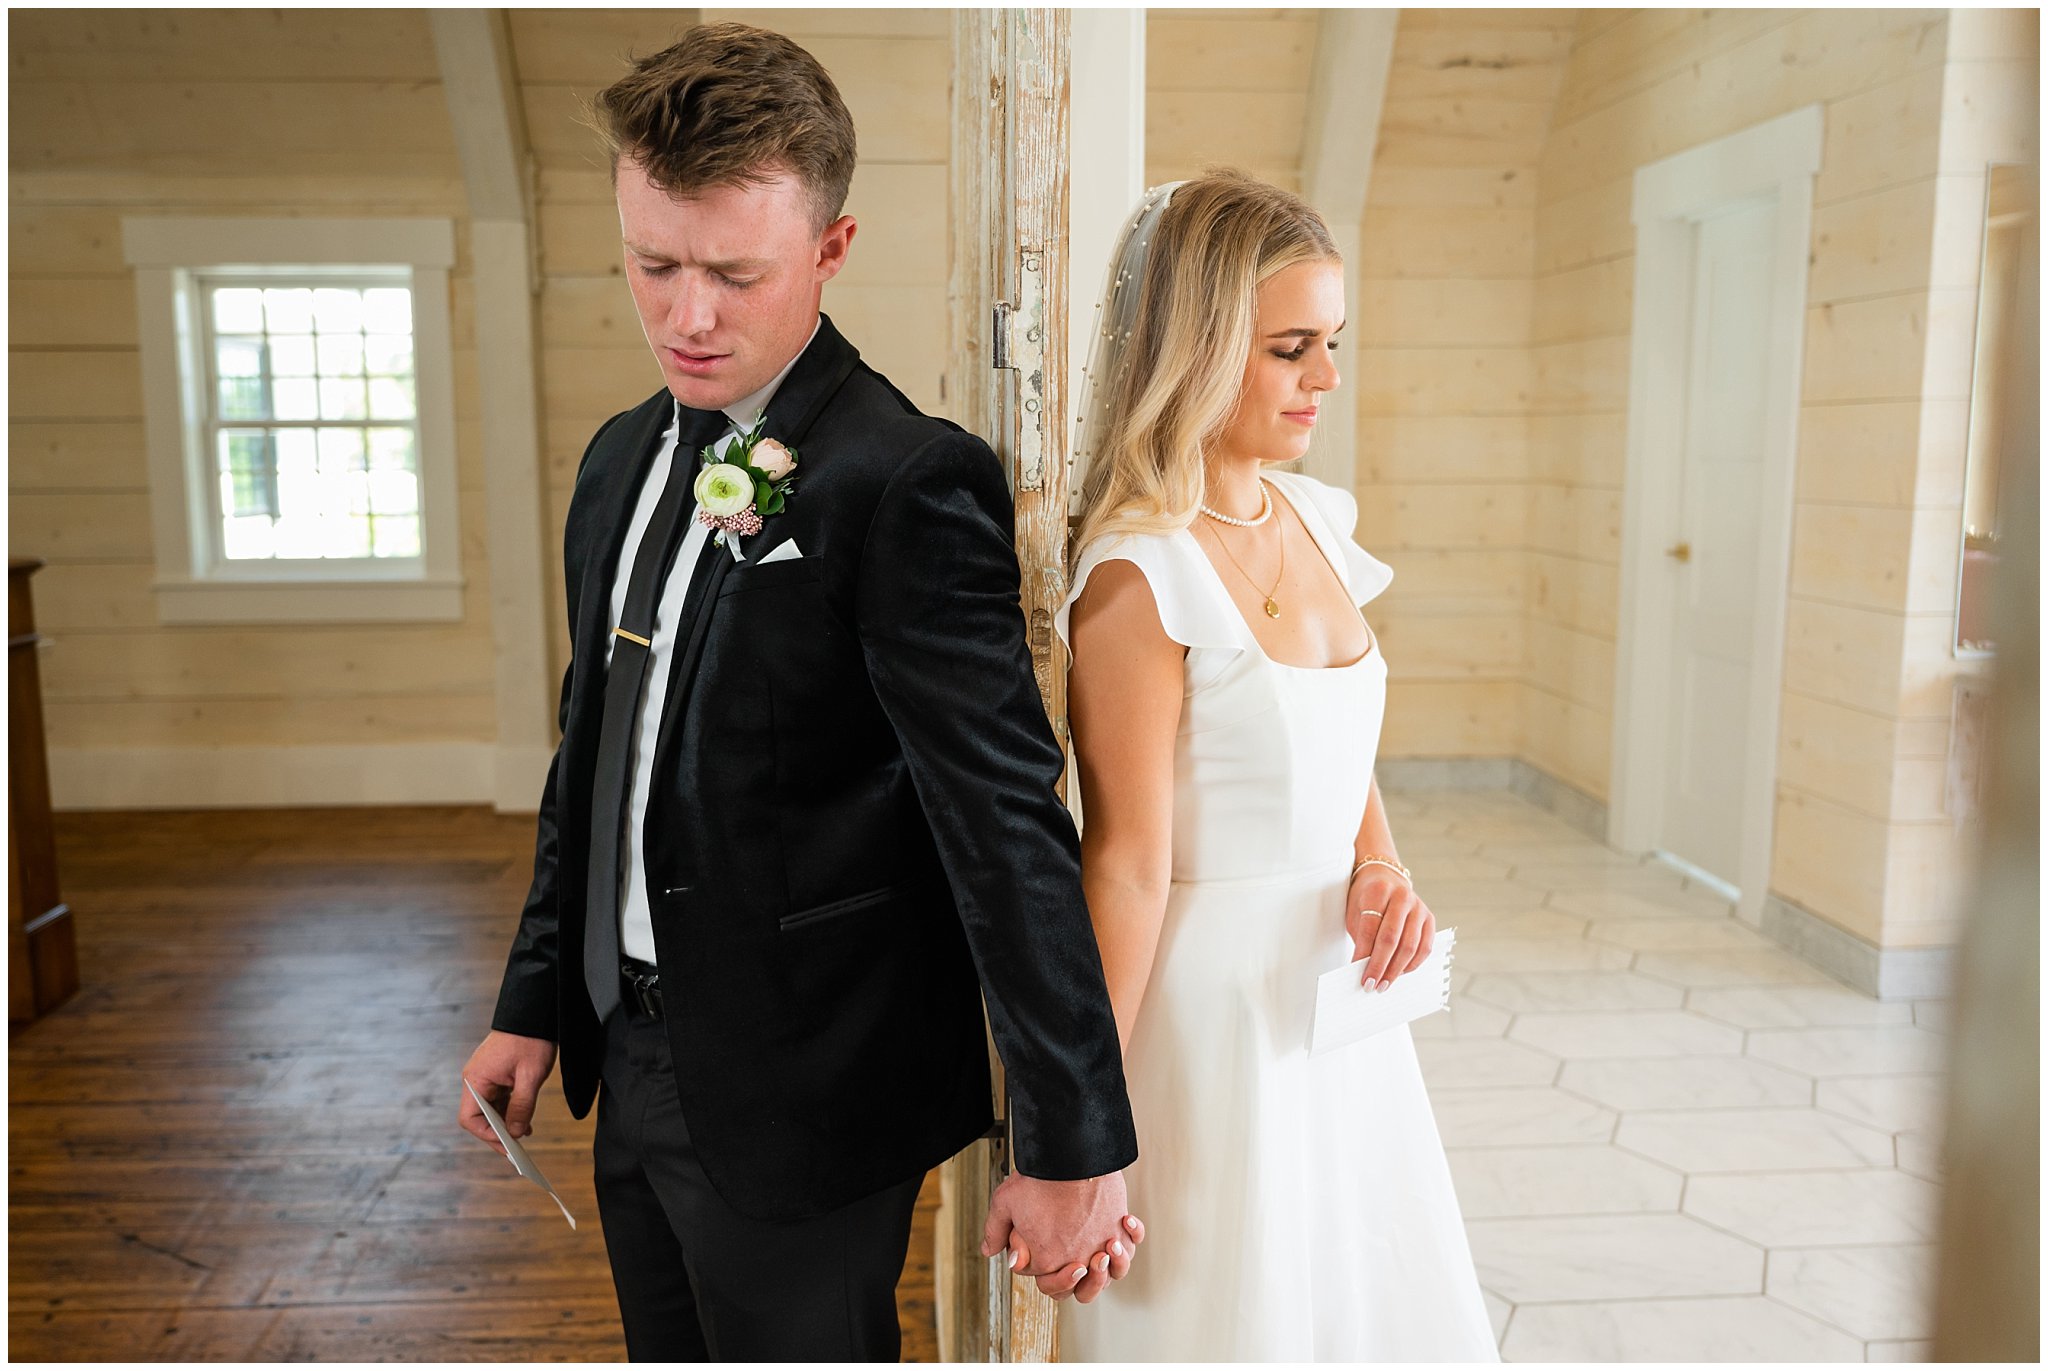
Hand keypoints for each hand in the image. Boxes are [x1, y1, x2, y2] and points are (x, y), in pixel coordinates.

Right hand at [458, 1030, 557, 1156]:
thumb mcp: (530, 1077)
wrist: (534, 1013)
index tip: (507, 1145)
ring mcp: (484, 1077)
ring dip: (505, 1123)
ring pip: (489, 1110)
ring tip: (525, 1134)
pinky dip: (509, 1111)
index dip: (487, 1135)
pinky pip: (497, 1100)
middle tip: (517, 1149)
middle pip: (479, 1117)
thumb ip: (522, 1107)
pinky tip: (525, 1120)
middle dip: (497, 1133)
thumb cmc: (530, 1041)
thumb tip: (517, 1133)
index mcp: (475, 1080)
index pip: (470, 1119)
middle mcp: (475, 1080)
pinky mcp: (495, 1075)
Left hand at [979, 1170, 1143, 1302]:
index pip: (1042, 1279)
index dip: (1035, 1262)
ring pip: (1110, 1275)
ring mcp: (1103, 1245)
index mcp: (1048, 1260)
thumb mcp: (1005, 1202)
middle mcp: (1078, 1259)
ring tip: (1099, 1250)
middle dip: (1067, 1279)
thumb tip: (990, 1249)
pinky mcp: (1119, 1226)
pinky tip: (1123, 1226)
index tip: (1035, 1242)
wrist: (1071, 1154)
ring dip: (1104, 1269)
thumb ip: (996, 1231)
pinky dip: (1131, 1239)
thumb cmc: (1041, 1177)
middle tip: (1069, 1261)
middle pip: (1075, 1290)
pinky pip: (1132, 1244)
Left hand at [1345, 869, 1435, 989]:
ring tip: (1384, 984)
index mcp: (1379, 891)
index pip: (1371, 928)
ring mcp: (1419, 907)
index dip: (1363, 954)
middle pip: (1391, 939)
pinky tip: (1400, 973)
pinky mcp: (1430, 918)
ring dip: (1396, 970)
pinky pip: (1425, 947)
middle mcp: (1402, 897)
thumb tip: (1363, 969)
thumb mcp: (1355, 911)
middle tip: (1371, 985)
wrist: (1385, 877)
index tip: (1356, 972)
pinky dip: (1412, 964)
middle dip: (1380, 966)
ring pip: (1410, 946)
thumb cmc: (1367, 898)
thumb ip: (1361, 937)